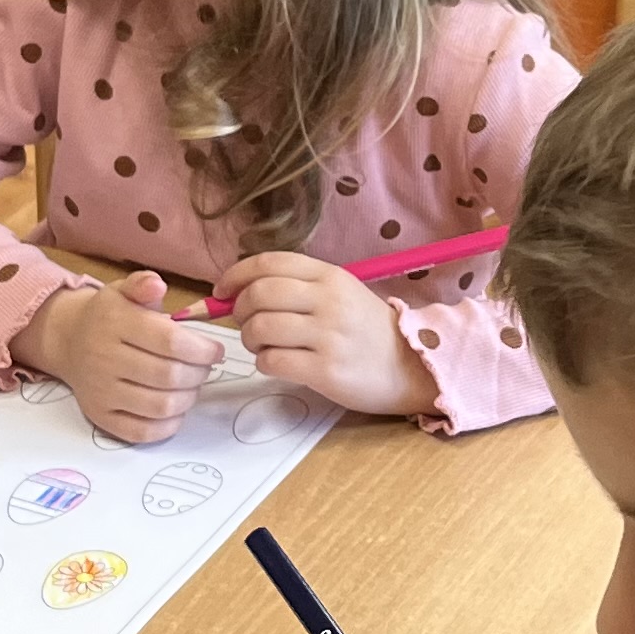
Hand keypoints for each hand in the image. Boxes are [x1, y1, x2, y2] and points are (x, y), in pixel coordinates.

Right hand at [19, 271, 222, 442]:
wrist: (69, 341)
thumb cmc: (109, 316)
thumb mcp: (123, 291)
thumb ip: (143, 284)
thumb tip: (156, 284)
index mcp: (113, 322)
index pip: (170, 342)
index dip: (203, 350)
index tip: (215, 351)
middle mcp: (103, 358)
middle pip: (169, 376)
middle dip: (199, 373)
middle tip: (204, 367)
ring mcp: (100, 392)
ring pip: (161, 406)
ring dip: (188, 397)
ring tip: (191, 384)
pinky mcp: (100, 417)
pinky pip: (143, 432)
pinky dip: (168, 424)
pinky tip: (175, 407)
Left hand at [224, 252, 440, 415]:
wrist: (412, 366)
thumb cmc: (367, 331)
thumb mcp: (341, 294)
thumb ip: (297, 287)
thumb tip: (239, 291)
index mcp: (330, 276)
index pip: (269, 263)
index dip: (235, 275)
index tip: (221, 292)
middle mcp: (329, 301)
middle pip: (259, 294)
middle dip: (239, 310)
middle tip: (245, 323)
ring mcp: (329, 336)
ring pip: (261, 328)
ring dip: (249, 340)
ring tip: (261, 346)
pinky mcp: (326, 370)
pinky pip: (272, 361)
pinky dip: (264, 363)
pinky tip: (276, 364)